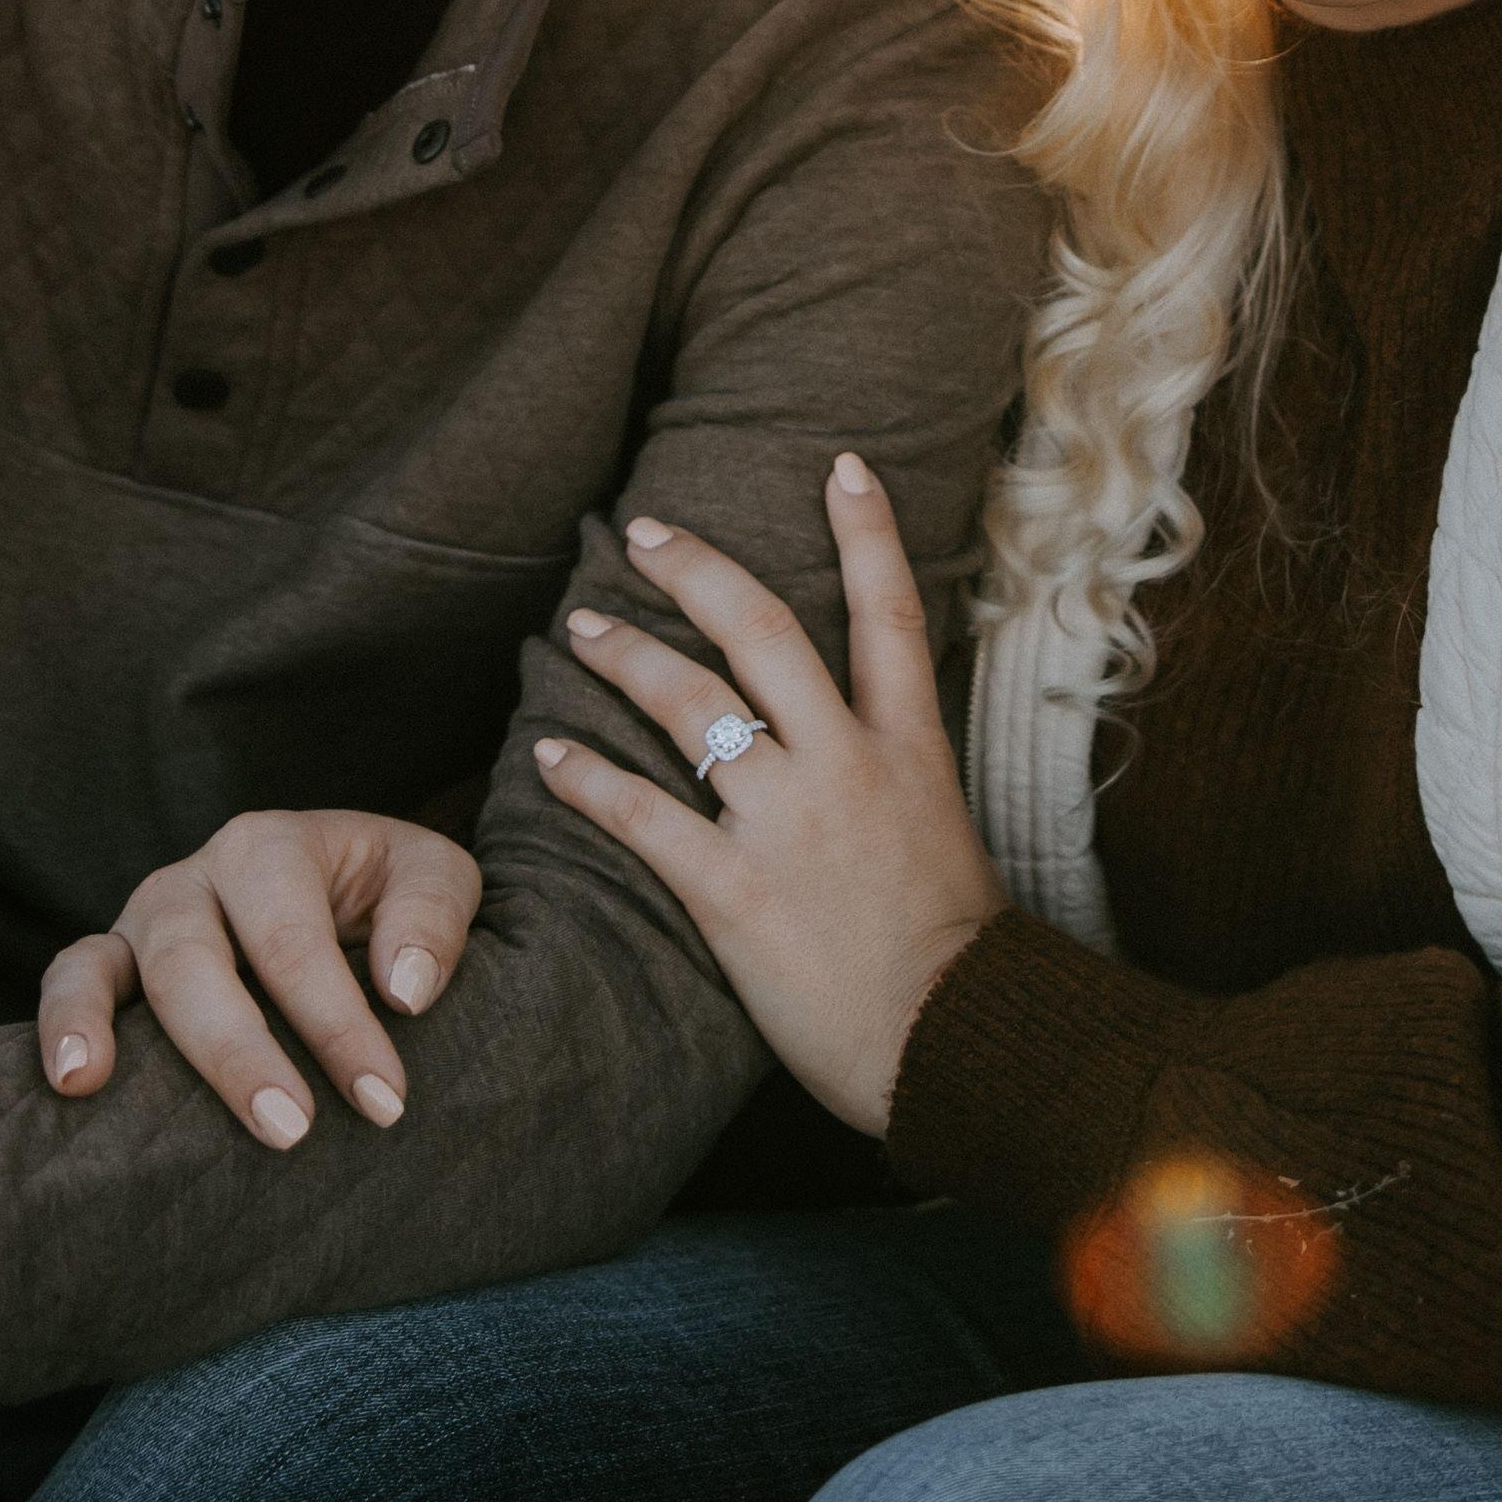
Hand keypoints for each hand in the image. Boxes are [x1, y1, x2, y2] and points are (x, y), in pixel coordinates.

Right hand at [38, 806, 485, 1145]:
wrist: (343, 888)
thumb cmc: (389, 894)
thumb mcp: (433, 879)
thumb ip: (430, 917)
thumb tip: (403, 990)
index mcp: (271, 847)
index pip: (295, 940)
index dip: (336, 1023)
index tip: (384, 1101)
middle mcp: (195, 878)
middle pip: (195, 959)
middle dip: (238, 1050)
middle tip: (291, 1131)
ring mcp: (144, 919)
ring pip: (109, 966)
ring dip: (107, 1030)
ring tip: (93, 1088)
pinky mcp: (114, 962)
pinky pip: (69, 977)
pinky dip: (59, 1020)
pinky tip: (70, 1082)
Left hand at [534, 454, 1000, 1141]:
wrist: (951, 1036)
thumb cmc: (952, 953)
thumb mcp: (941, 833)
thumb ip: (892, 777)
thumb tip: (856, 748)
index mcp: (907, 747)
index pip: (889, 613)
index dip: (867, 532)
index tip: (839, 465)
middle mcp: (844, 764)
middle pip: (763, 629)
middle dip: (697, 570)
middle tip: (643, 534)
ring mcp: (786, 821)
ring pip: (690, 704)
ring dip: (627, 655)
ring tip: (582, 628)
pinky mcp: (732, 889)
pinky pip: (643, 815)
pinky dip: (588, 780)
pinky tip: (548, 757)